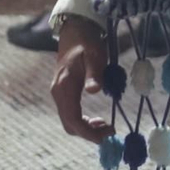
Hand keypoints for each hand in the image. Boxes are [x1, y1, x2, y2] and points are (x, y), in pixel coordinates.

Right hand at [51, 16, 111, 142]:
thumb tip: (95, 90)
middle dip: (88, 133)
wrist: (75, 32)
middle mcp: (59, 94)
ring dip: (87, 128)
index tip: (106, 137)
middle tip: (110, 133)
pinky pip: (71, 113)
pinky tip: (98, 119)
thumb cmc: (87, 43)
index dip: (88, 132)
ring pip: (69, 120)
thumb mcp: (94, 56)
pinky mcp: (64, 92)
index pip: (72, 119)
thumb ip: (95, 73)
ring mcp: (60, 94)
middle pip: (69, 124)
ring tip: (107, 127)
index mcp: (64, 88)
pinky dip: (84, 121)